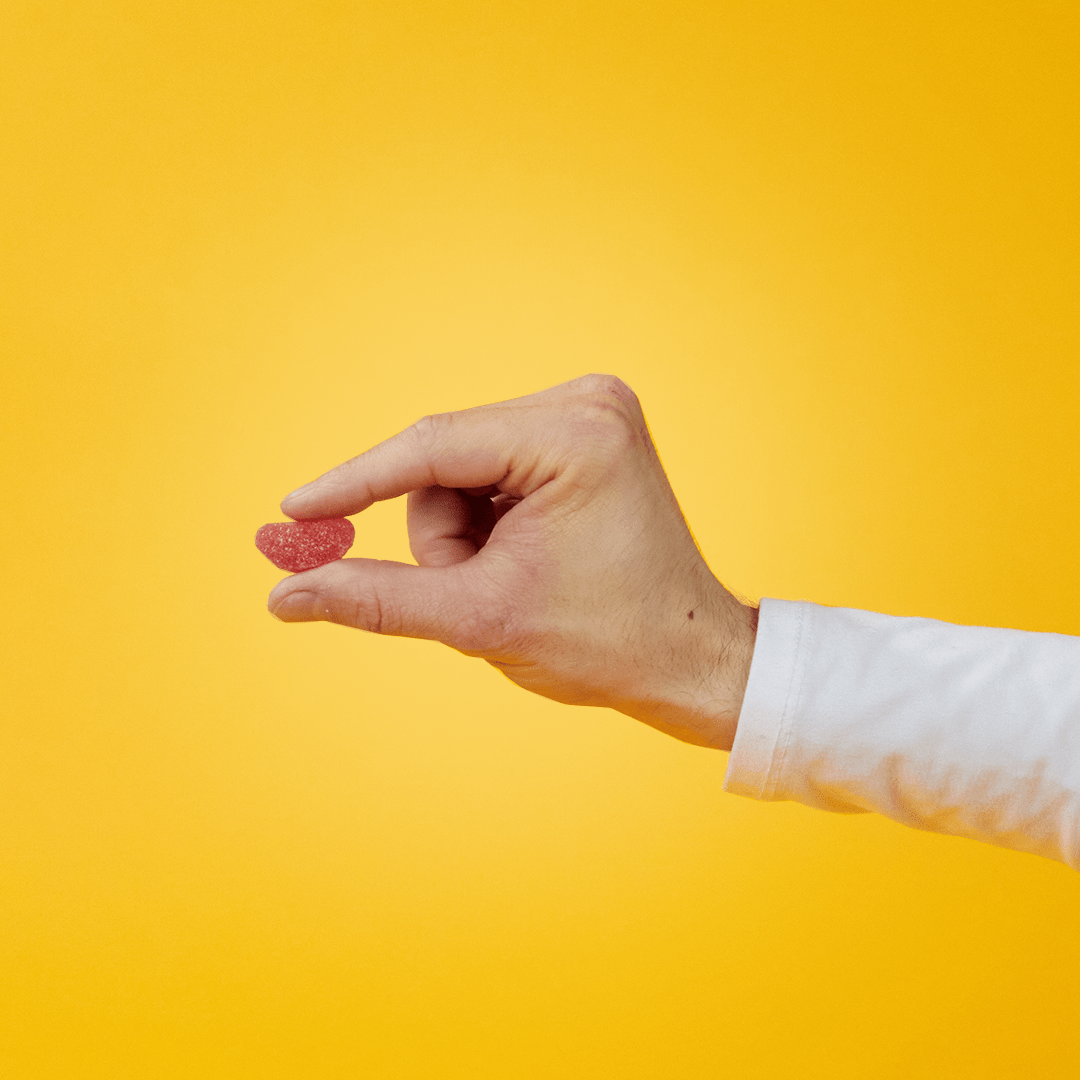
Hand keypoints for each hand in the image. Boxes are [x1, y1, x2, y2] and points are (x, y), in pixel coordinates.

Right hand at [267, 374, 757, 749]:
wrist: (687, 658)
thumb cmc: (607, 642)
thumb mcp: (479, 618)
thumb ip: (375, 599)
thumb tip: (283, 594)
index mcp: (574, 433)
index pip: (431, 448)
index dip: (351, 484)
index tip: (291, 512)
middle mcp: (586, 401)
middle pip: (446, 460)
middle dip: (444, 538)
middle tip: (478, 590)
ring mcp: (590, 411)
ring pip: (463, 469)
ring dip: (465, 534)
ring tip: (517, 578)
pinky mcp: (584, 433)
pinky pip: (493, 470)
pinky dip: (488, 522)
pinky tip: (530, 557)